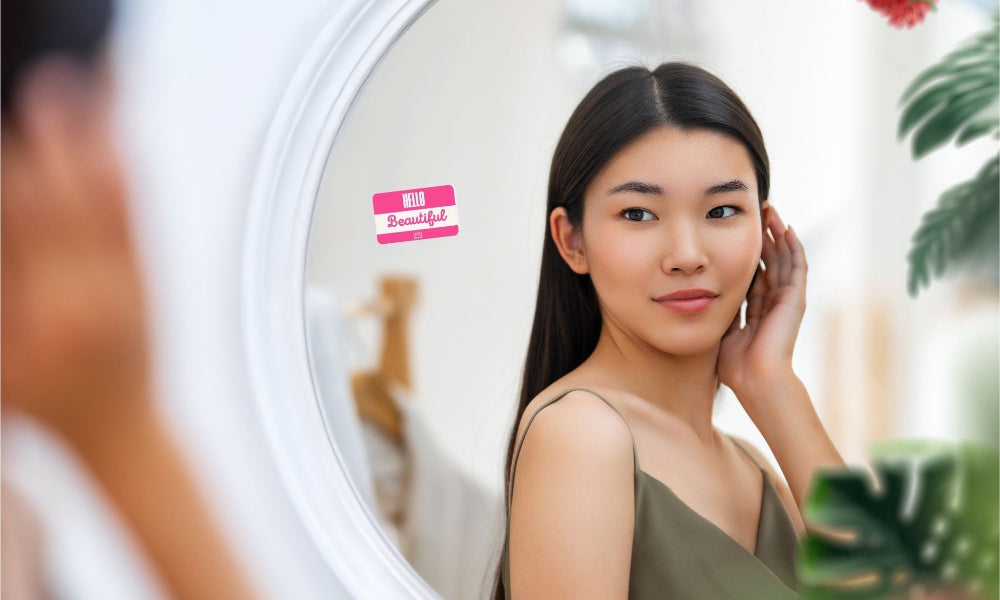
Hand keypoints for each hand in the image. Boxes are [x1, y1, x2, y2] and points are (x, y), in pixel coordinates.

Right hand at [0, 80, 152, 443]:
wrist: (122, 428)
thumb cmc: (49, 405)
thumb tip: (3, 240)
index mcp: (51, 314)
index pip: (28, 229)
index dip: (17, 179)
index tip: (10, 145)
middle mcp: (95, 292)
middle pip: (74, 204)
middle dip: (55, 146)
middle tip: (45, 93)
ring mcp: (129, 282)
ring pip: (113, 204)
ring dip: (97, 145)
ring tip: (86, 93)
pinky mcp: (151, 279)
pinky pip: (140, 221)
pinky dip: (127, 177)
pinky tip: (118, 141)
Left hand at [717, 204, 806, 396]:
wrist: (756, 378)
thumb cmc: (735, 363)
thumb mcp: (720, 326)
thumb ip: (716, 308)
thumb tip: (695, 293)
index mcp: (758, 308)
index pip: (755, 271)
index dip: (747, 250)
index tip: (736, 229)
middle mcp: (775, 300)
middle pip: (771, 259)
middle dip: (764, 235)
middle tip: (756, 210)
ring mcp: (788, 299)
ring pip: (785, 257)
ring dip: (778, 233)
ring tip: (770, 211)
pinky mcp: (796, 298)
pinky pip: (797, 265)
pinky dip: (793, 246)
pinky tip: (786, 228)